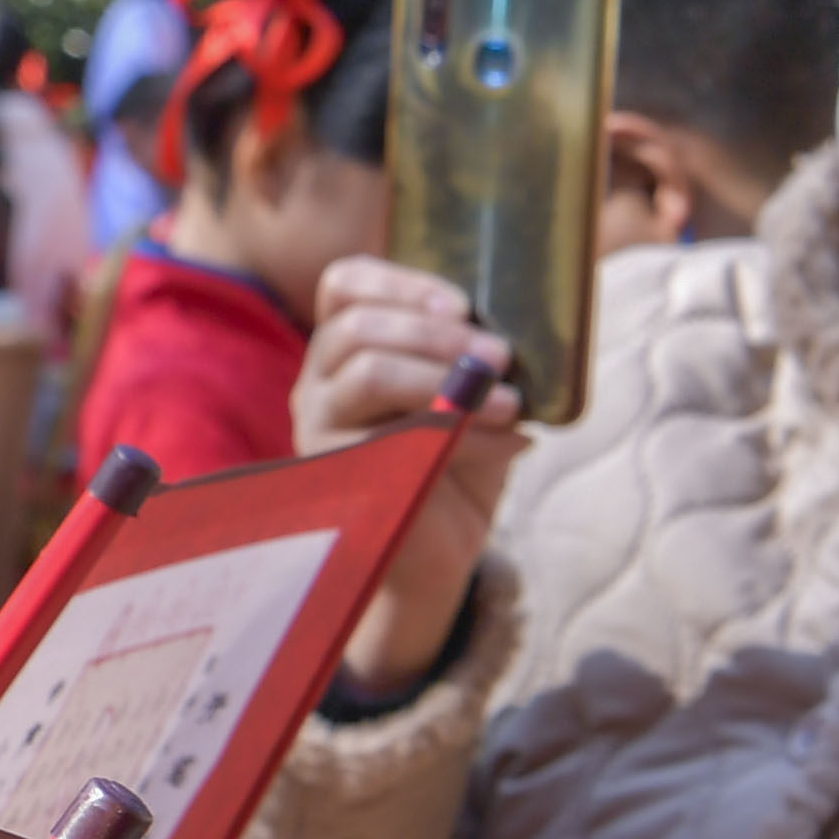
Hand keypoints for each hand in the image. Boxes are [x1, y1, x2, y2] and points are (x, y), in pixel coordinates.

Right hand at [291, 257, 525, 700]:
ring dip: (447, 376)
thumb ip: (472, 356)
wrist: (437, 555)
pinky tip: (512, 441)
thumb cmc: (454, 467)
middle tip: (500, 355)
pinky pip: (401, 433)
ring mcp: (320, 433)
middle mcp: (317, 387)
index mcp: (342, 353)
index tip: (462, 305)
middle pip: (358, 327)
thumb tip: (521, 321)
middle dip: (437, 334)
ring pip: (368, 371)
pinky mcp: (343, 476)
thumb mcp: (465, 396)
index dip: (402, 283)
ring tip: (509, 400)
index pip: (345, 285)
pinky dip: (467, 432)